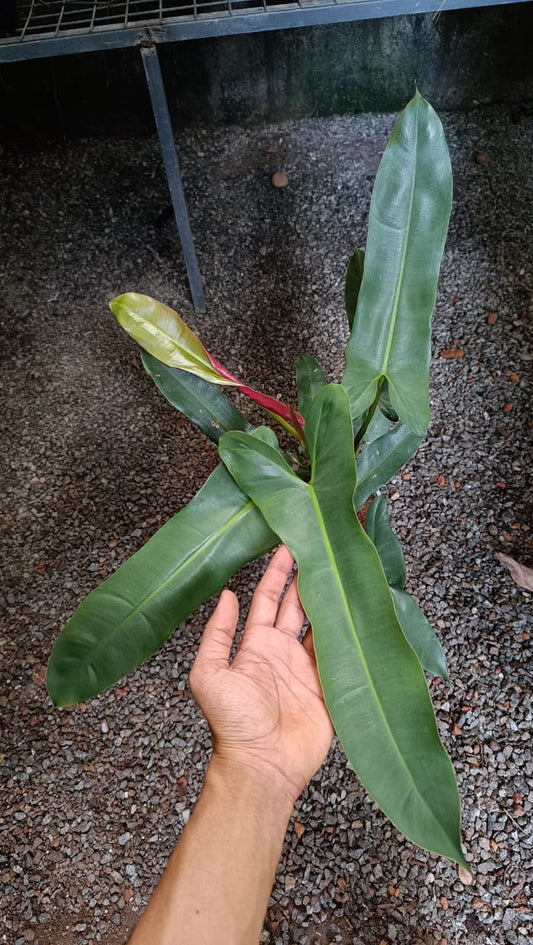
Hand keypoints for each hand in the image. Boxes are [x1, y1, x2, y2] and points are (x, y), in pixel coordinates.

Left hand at [189, 546, 333, 805]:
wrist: (262, 765)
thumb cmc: (232, 724)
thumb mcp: (209, 675)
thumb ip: (217, 634)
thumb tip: (226, 595)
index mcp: (256, 644)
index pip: (269, 597)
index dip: (278, 571)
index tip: (287, 543)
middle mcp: (283, 650)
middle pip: (299, 604)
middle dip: (308, 575)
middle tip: (322, 547)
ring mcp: (308, 667)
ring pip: (323, 623)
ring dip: (330, 599)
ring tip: (343, 571)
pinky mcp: (329, 685)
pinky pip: (341, 652)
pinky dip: (348, 632)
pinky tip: (357, 611)